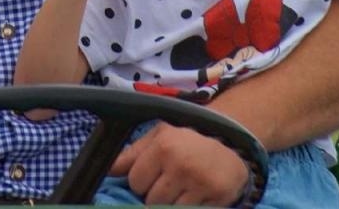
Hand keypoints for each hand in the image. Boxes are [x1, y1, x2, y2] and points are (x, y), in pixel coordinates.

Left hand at [110, 123, 250, 205]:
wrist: (230, 151)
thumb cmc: (187, 144)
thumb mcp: (159, 138)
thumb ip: (131, 154)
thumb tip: (108, 170)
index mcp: (164, 146)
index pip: (135, 181)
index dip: (142, 181)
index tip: (154, 174)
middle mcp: (182, 164)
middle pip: (151, 200)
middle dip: (157, 195)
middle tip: (171, 182)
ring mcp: (201, 185)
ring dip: (172, 204)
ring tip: (182, 189)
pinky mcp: (217, 200)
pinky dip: (189, 208)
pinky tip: (195, 197)